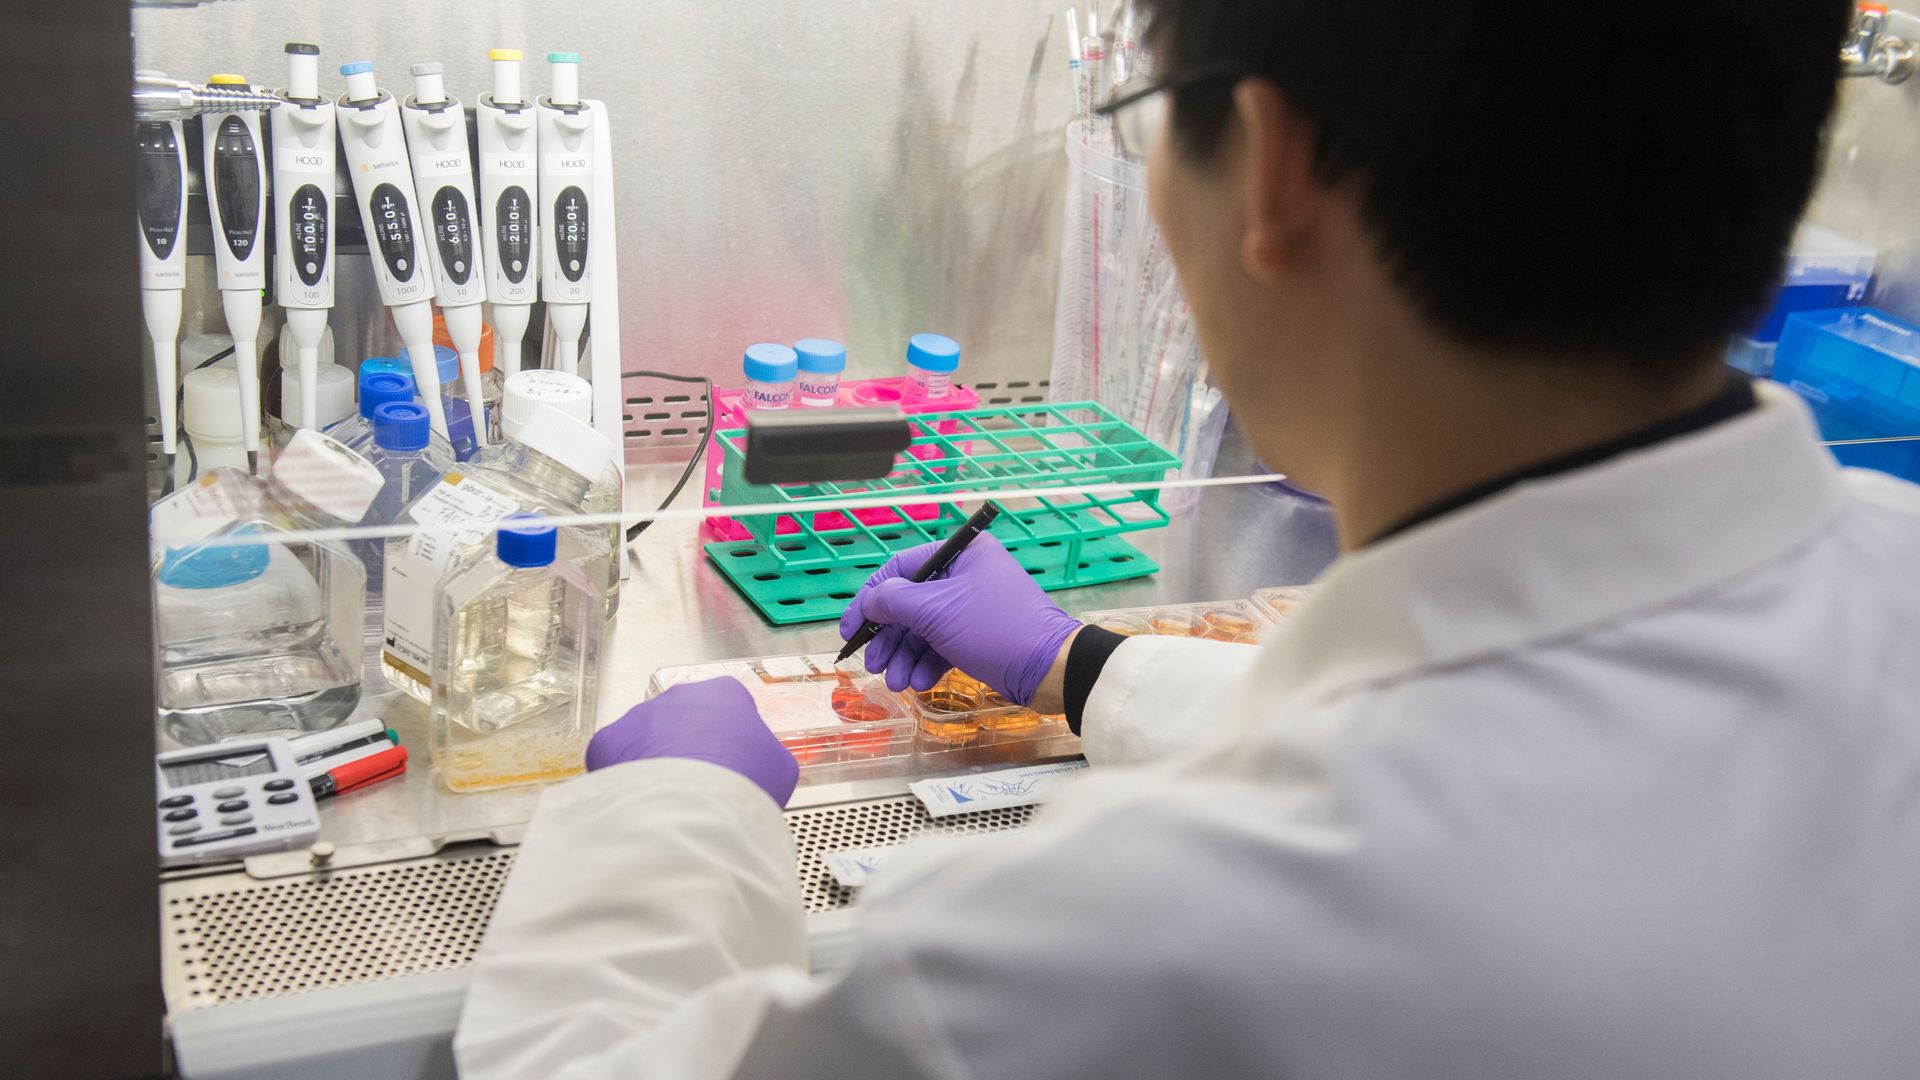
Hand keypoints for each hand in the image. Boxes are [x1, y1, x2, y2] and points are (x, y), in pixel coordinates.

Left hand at [585, 679, 798, 806]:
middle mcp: (678, 695)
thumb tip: (757, 764)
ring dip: (656, 763)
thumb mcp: (779, 768)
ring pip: (647, 739)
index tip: (732, 766)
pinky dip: (626, 779)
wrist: (692, 810)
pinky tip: (642, 801)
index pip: (728, 709)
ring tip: (670, 799)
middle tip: (699, 785)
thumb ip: (765, 755)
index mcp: (725, 693)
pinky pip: (617, 759)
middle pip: (684, 720)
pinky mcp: (607, 741)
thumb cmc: (743, 783)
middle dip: (689, 748)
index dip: (731, 740)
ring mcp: (639, 716)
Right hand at [838, 532, 1081, 707]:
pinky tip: (919, 683)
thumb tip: (869, 600)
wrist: (1050, 669)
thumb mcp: (936, 612)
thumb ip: (894, 602)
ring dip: (905, 656)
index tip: (851, 629)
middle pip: (910, 602)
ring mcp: (973, 606)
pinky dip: (928, 662)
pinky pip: (943, 644)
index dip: (870, 600)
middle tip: (874, 664)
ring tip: (896, 682)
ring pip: (925, 628)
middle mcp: (966, 574)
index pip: (900, 569)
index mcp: (961, 554)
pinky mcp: (980, 635)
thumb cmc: (994, 628)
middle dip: (890, 637)